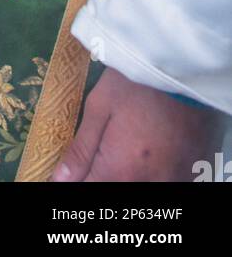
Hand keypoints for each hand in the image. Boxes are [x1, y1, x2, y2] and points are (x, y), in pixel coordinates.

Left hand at [51, 67, 225, 181]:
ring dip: (131, 173)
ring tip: (132, 142)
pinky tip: (153, 147)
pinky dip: (156, 171)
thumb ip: (81, 150)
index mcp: (121, 171)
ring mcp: (177, 180)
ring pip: (143, 187)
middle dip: (104, 174)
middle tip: (109, 145)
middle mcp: (150, 184)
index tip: (77, 166)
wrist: (186, 66)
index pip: (89, 190)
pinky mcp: (196, 172)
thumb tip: (60, 180)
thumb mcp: (99, 107)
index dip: (78, 178)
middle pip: (117, 189)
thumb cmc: (136, 80)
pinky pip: (169, 181)